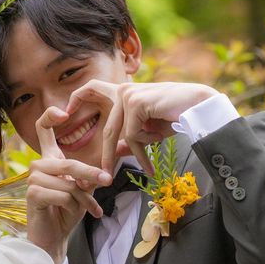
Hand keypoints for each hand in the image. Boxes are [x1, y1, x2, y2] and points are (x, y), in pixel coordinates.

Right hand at [27, 106, 111, 263]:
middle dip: (91, 175)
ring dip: (84, 199)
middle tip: (107, 181)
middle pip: (69, 163)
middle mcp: (38, 165)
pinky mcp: (32, 194)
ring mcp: (32, 179)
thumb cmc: (68, 210)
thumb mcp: (87, 186)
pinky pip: (63, 196)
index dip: (50, 115)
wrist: (54, 237)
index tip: (65, 113)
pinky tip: (73, 214)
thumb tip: (125, 146)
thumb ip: (99, 167)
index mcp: (49, 158)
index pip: (42, 128)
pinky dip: (76, 207)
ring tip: (88, 209)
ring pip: (69, 182)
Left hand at [65, 80, 217, 174]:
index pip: (91, 89)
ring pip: (122, 135)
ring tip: (145, 168)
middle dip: (107, 154)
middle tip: (102, 174)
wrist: (201, 106)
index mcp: (124, 91)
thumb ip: (132, 136)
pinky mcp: (136, 103)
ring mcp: (129, 95)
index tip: (64, 115)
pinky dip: (145, 148)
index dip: (77, 99)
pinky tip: (155, 152)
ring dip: (136, 152)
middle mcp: (123, 90)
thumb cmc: (177, 116)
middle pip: (109, 128)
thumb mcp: (150, 129)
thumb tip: (117, 149)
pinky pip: (133, 135)